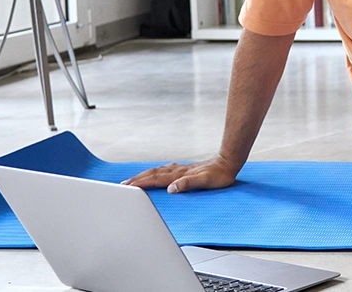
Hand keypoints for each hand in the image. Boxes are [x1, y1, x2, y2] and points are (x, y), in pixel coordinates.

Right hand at [122, 158, 239, 192]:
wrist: (228, 163)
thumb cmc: (219, 175)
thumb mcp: (205, 182)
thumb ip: (188, 184)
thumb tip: (171, 189)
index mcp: (179, 175)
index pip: (156, 179)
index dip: (141, 183)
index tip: (128, 187)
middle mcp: (177, 170)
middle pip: (152, 174)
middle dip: (137, 179)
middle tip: (123, 184)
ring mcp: (180, 169)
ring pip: (157, 171)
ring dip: (143, 175)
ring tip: (133, 180)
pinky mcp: (185, 169)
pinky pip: (164, 171)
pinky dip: (154, 173)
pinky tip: (154, 174)